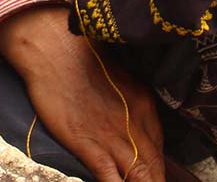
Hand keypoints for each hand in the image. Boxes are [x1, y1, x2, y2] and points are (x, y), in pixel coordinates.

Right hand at [0, 6, 165, 181]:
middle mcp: (135, 124)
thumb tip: (135, 131)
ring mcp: (113, 136)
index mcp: (144, 107)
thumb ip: (131, 109)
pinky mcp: (88, 145)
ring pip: (140, 177)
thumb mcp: (120, 82)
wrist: (55, 48)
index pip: (160, 152)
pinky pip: (110, 178)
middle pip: (154, 169)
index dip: (160, 172)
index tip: (156, 179)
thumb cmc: (82, 60)